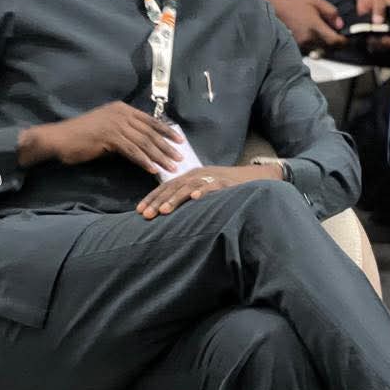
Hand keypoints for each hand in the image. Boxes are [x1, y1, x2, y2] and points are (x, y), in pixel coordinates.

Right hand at [17, 101, 182, 173]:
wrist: (58, 139)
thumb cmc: (81, 136)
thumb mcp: (107, 129)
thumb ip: (125, 132)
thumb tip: (144, 144)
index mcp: (122, 109)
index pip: (150, 120)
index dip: (167, 131)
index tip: (180, 141)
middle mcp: (121, 113)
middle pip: (150, 132)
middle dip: (167, 146)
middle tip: (180, 158)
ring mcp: (115, 124)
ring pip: (144, 142)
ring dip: (159, 156)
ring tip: (171, 167)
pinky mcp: (109, 137)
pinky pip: (132, 151)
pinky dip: (143, 161)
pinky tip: (152, 169)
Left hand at [136, 164, 281, 219]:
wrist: (251, 178)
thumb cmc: (223, 188)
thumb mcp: (201, 189)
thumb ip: (186, 196)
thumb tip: (165, 212)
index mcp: (188, 176)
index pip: (165, 186)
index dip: (152, 198)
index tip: (139, 211)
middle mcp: (197, 175)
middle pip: (173, 187)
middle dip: (158, 201)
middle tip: (146, 215)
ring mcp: (210, 177)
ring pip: (188, 187)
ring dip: (175, 199)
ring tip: (164, 211)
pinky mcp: (225, 182)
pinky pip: (212, 186)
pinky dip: (204, 191)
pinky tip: (195, 199)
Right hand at [260, 0, 346, 49]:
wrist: (279, 7)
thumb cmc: (297, 3)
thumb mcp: (317, 1)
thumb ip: (331, 12)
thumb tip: (340, 25)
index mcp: (314, 25)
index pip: (333, 40)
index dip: (342, 41)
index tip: (345, 39)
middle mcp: (308, 36)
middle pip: (328, 47)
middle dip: (335, 43)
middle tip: (337, 36)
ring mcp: (302, 42)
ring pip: (321, 49)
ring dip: (326, 44)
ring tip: (325, 34)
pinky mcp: (298, 45)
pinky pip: (312, 48)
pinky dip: (317, 44)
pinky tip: (315, 35)